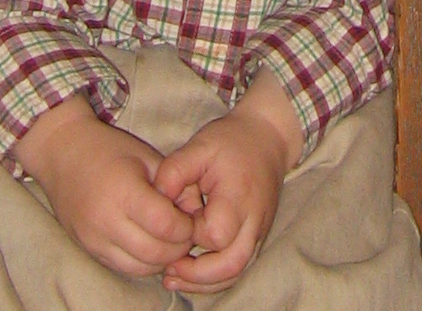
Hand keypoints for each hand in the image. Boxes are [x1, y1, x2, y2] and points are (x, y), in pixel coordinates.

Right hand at [15, 97, 194, 277]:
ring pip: (140, 268)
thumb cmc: (109, 149)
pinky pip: (124, 268)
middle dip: (178, 247)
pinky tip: (149, 243)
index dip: (186, 226)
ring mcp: (95, 240)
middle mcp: (107, 221)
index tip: (192, 217)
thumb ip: (175, 184)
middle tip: (185, 231)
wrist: (62, 153)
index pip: (166, 225)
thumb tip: (198, 212)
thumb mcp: (146, 156)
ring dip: (161, 259)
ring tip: (169, 238)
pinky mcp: (89, 250)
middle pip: (155, 253)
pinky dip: (142, 262)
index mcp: (124, 191)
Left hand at [151, 74, 301, 290]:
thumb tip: (154, 199)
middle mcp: (253, 221)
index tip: (172, 222)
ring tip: (173, 278)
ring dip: (204, 283)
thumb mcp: (199, 146)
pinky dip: (215, 277)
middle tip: (168, 270)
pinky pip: (238, 267)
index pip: (213, 235)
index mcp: (238, 198)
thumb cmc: (231, 141)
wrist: (267, 137)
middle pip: (230, 266)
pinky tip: (191, 274)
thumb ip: (174, 171)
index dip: (188, 235)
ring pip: (235, 273)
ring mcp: (258, 232)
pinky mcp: (256, 237)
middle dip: (197, 276)